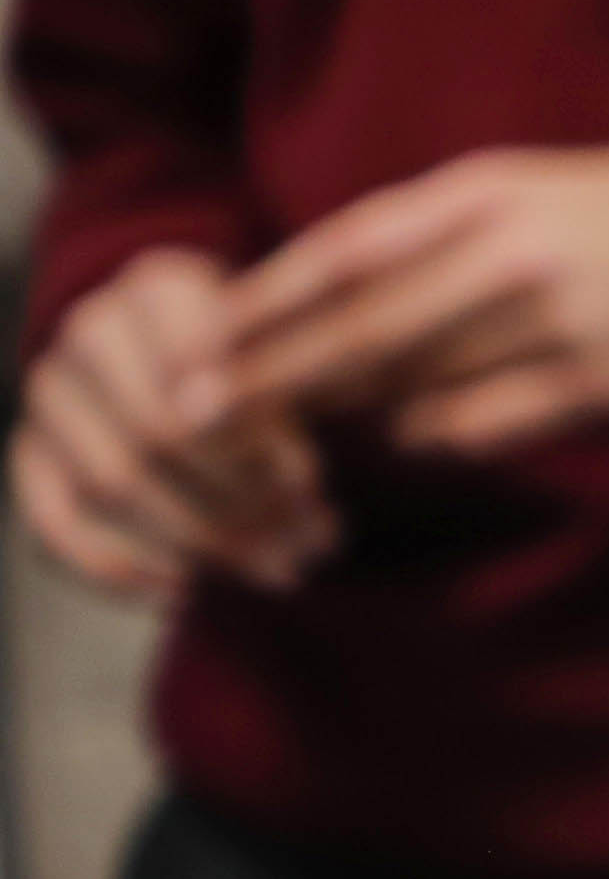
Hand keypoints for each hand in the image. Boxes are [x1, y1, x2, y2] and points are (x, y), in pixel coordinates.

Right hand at [14, 243, 328, 601]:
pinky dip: (121, 568)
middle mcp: (89, 332)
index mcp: (162, 288)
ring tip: (278, 570)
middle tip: (307, 546)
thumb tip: (300, 503)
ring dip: (201, 542)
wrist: (192, 355)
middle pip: (155, 435)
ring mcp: (50, 395)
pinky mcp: (28, 455)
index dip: (254, 440)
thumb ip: (292, 412)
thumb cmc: (265, 359)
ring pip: (113, 484)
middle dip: (239, 504)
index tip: (310, 486)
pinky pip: (55, 522)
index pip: (198, 369)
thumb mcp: (295, 360)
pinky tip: (188, 590)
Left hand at [212, 145, 608, 460]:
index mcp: (487, 194)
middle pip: (369, 331)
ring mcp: (563, 326)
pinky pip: (480, 425)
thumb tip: (300, 303)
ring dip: (349, 404)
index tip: (200, 340)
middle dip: (274, 374)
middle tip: (200, 411)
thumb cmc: (594, 213)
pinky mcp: (598, 385)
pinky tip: (410, 422)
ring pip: (418, 385)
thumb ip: (408, 234)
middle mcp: (519, 258)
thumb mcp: (502, 188)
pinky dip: (427, 429)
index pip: (348, 253)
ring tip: (302, 414)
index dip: (265, 301)